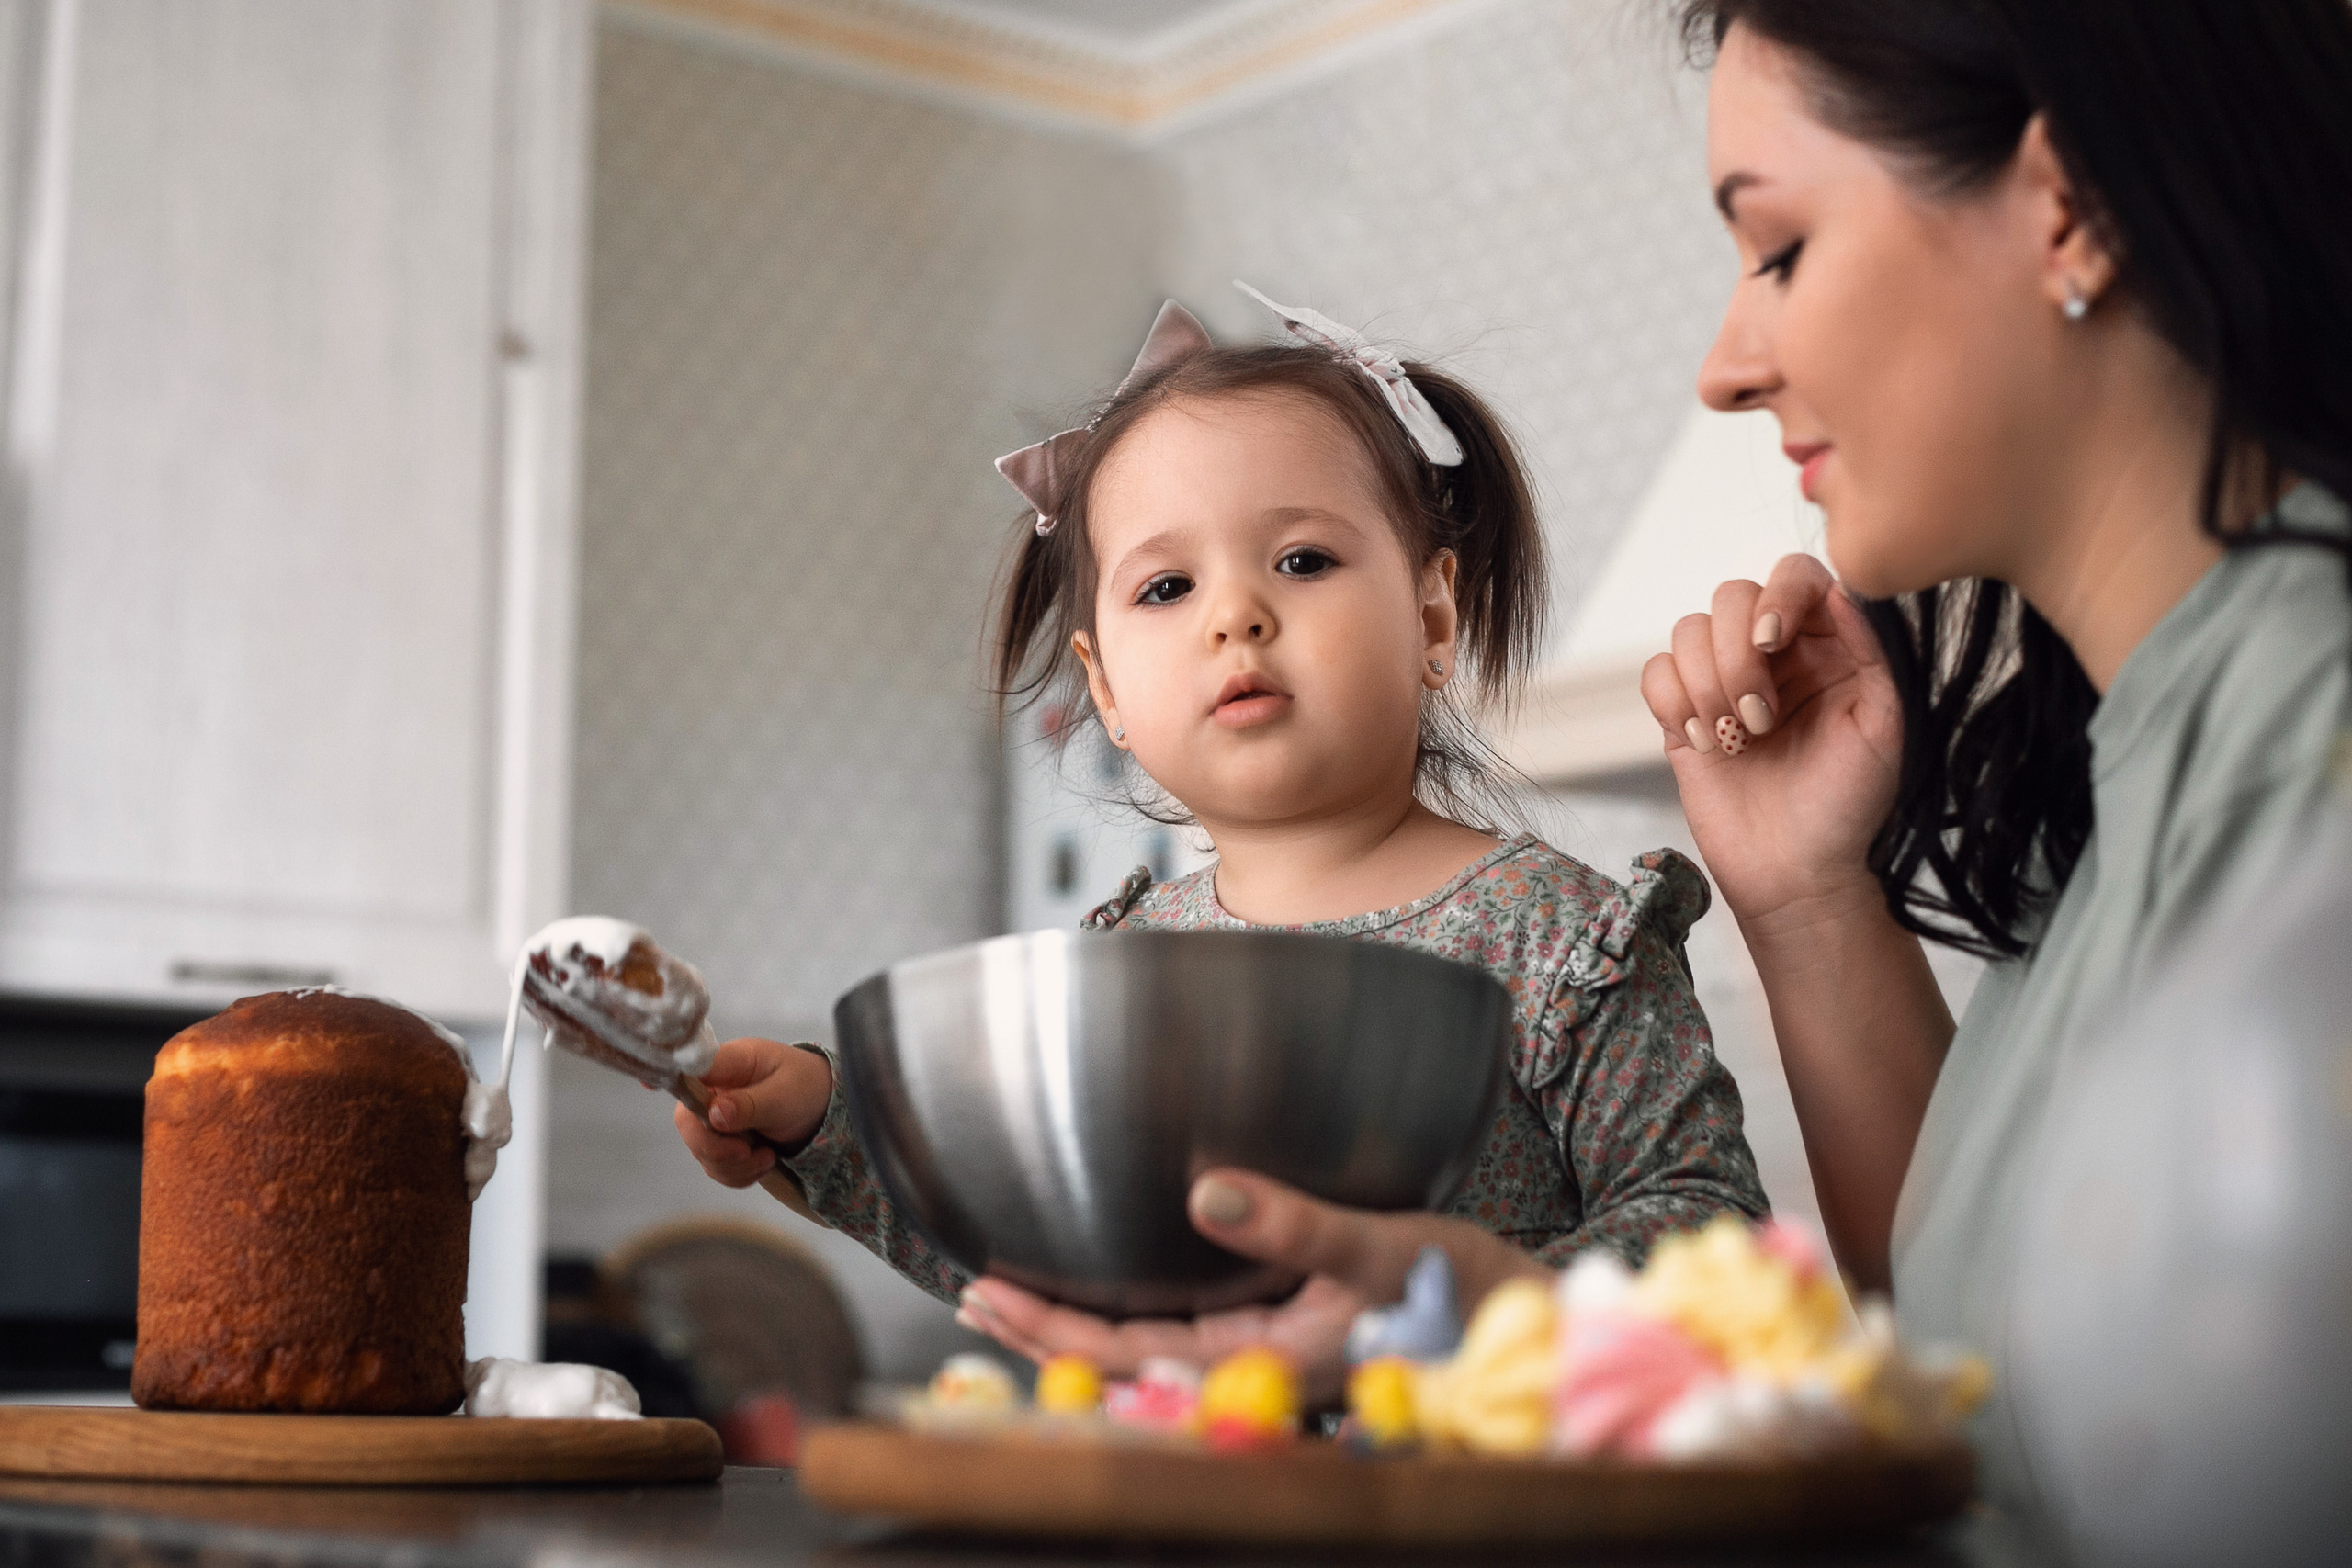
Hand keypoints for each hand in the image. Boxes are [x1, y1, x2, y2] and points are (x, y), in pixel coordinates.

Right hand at [671, 1036, 831, 1187]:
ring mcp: (715, 1116)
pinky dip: (738, 1175)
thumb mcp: (786, 1094)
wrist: (826, 1108)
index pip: (690, 1068)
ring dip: (734, 1166)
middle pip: (688, 1123)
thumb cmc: (807, 1088)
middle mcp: (715, 1089)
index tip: (648, 1084)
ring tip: (767, 1156)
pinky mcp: (723, 1140)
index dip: (667, 1076)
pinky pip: (715, 1167)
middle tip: (748, 1152)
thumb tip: (714, 1113)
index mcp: (730, 1063)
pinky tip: (763, 1163)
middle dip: (715, 1148)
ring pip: (701, 1152)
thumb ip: (751, 1104)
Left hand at [954, 1168, 1549, 1404]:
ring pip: (1151, 1348)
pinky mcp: (1288, 1328)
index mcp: (1270, 1363)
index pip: (1130, 1357)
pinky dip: (1136, 1309)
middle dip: (1045, 1330)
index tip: (985, 1291)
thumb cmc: (1469, 1292)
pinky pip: (1190, 1329)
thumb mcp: (1383, 1247)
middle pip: (1124, 1363)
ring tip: (1013, 1292)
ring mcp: (1270, 1353)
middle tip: (970, 1292)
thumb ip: (1293, 1225)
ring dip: (1081, 1323)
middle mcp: (1259, 1368)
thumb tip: (1201, 1193)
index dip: (1051, 1328)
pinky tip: (1114, 1285)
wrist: (1534, 1320)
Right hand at [1639, 554, 1904, 926]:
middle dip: (1737, 656)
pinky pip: (1655, 673)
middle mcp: (1774, 655)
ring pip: (1687, 630)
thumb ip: (1868, 648)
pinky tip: (1707, 744)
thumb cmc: (1848, 806)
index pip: (1795, 576)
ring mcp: (1722, 682)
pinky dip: (1674, 705)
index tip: (1773, 641)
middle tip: (1761, 717)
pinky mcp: (1681, 715)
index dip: (1776, 595)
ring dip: (1708, 686)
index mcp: (1828, 646)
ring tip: (1737, 739)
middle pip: (1730, 595)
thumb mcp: (1881, 722)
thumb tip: (1839, 589)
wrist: (1798, 874)